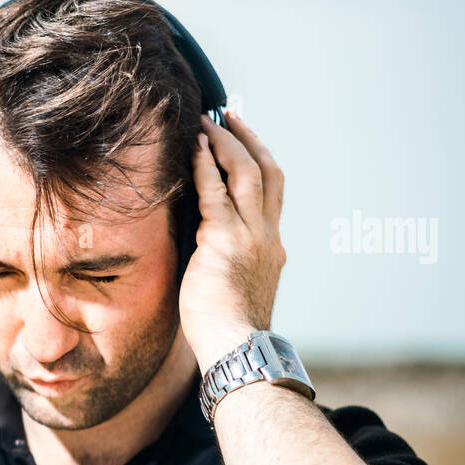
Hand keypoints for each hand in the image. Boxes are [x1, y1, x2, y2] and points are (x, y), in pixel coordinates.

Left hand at [178, 109, 286, 373]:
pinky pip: (214, 193)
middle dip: (247, 139)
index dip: (259, 163)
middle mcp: (268, 236)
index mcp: (273, 248)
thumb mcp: (236, 289)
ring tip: (206, 122)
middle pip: (266, 172)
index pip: (271, 194)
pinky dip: (203, 167)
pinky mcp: (225, 241)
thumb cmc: (228, 332)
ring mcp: (251, 236)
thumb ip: (228, 263)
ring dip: (225, 142)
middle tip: (228, 115)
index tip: (243, 142)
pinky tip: (192, 149)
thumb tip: (204, 252)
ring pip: (245, 173)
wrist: (237, 349)